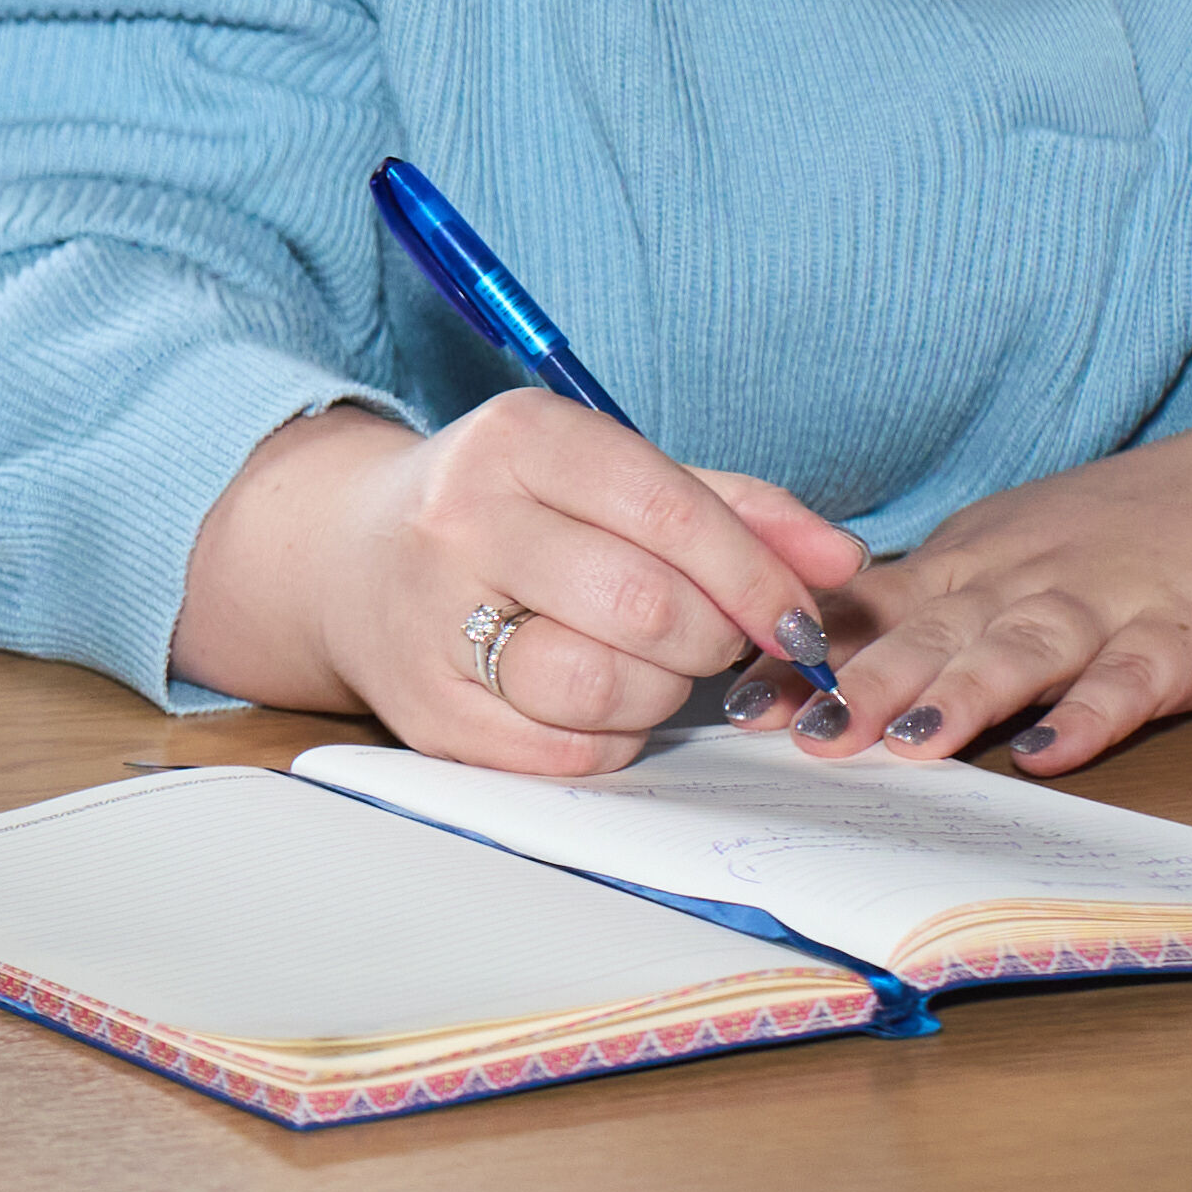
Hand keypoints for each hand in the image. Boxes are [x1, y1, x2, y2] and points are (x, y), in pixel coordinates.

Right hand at [179, 392, 869, 777]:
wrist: (349, 557)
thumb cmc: (515, 513)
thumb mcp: (613, 476)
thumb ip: (737, 511)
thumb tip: (841, 564)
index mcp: (519, 439)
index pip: (672, 516)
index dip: (759, 581)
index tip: (799, 622)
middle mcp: (460, 519)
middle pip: (644, 608)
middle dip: (711, 640)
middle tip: (712, 640)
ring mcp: (429, 618)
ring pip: (601, 688)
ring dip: (657, 695)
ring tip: (645, 667)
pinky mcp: (422, 711)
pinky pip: (561, 752)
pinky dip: (606, 738)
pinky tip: (593, 702)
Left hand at [791, 432, 1191, 773]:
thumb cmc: (1123, 536)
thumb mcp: (1007, 555)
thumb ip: (929, 610)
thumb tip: (818, 665)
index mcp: (971, 564)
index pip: (872, 608)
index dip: (804, 651)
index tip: (737, 695)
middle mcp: (1024, 580)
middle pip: (934, 632)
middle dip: (864, 683)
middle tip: (804, 735)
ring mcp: (1105, 606)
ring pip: (1021, 648)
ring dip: (964, 694)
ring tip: (911, 743)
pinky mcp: (1185, 637)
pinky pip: (1131, 678)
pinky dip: (1090, 714)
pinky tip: (1050, 753)